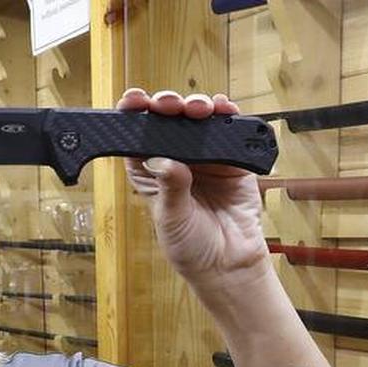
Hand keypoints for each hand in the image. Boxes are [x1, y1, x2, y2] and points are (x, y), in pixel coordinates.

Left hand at [117, 89, 268, 280]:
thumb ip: (171, 187)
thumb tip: (165, 160)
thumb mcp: (171, 217)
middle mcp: (177, 160)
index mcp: (151, 172)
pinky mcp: (233, 160)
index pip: (137, 137)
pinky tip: (222, 107)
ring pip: (198, 120)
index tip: (134, 101)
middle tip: (170, 106)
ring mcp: (206, 158)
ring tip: (198, 108)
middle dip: (168, 106)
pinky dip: (227, 115)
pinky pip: (231, 131)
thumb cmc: (190, 246)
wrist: (228, 265)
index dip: (134, 115)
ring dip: (197, 106)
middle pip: (168, 121)